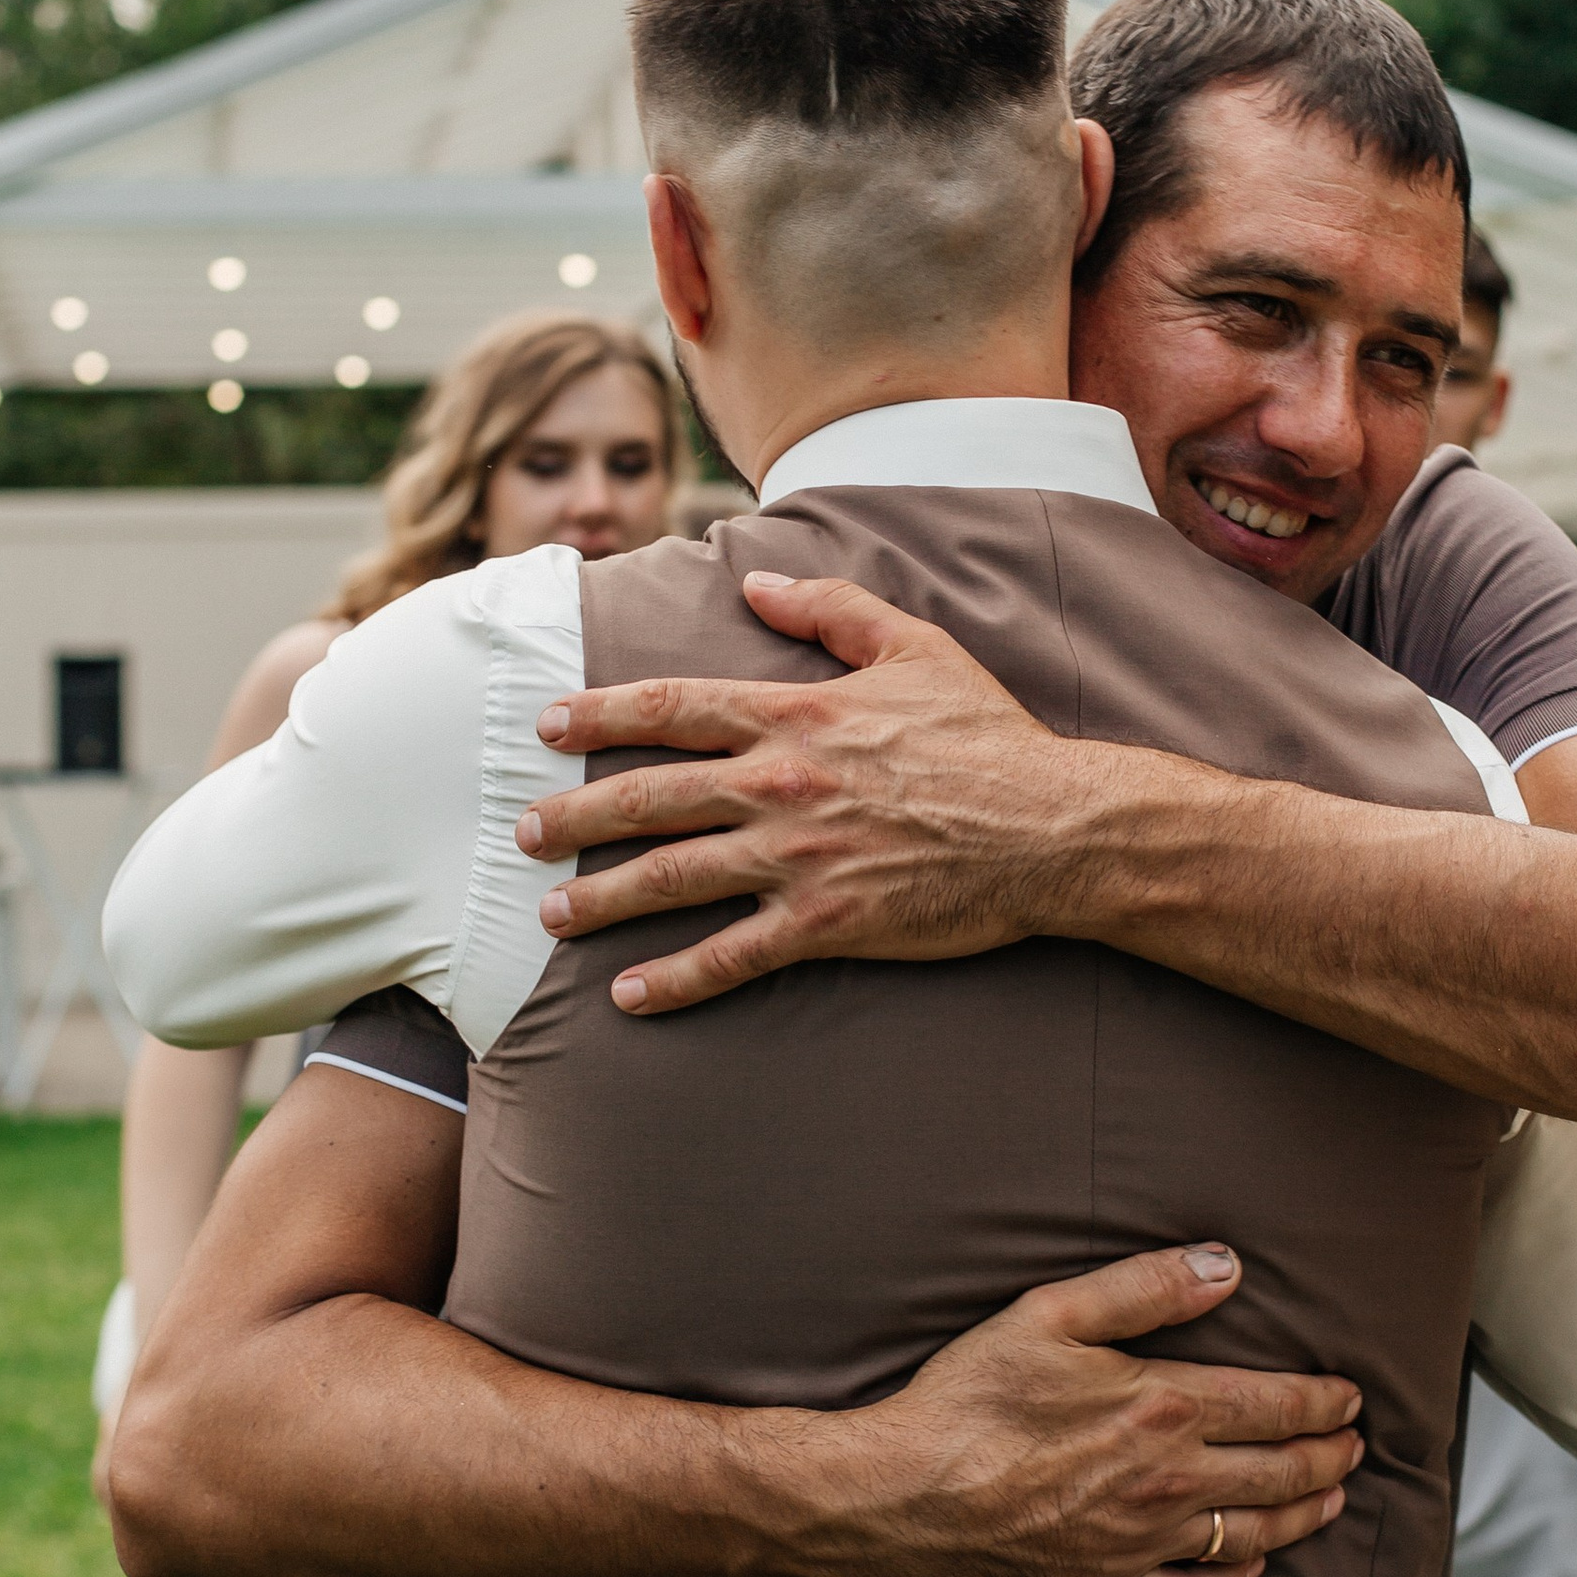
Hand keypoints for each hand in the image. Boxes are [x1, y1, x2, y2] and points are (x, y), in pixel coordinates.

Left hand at [516, 571, 1096, 1013]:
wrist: (1051, 827)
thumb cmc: (987, 735)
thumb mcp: (915, 646)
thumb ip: (830, 609)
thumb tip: (755, 580)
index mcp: (795, 716)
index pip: (670, 707)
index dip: (597, 715)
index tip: (546, 725)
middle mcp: (780, 786)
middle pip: (647, 798)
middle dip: (574, 816)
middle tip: (525, 834)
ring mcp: (797, 860)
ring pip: (671, 879)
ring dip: (601, 901)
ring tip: (551, 916)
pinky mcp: (825, 926)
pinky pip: (731, 957)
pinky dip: (675, 980)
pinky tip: (631, 996)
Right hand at [836, 1240, 1364, 1576]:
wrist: (910, 1493)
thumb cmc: (973, 1398)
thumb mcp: (1053, 1314)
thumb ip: (1146, 1287)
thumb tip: (1226, 1266)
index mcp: (1166, 1409)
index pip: (1276, 1406)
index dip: (1323, 1401)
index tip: (1349, 1396)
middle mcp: (1172, 1482)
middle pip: (1281, 1473)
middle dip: (1330, 1457)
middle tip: (1356, 1445)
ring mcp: (1145, 1542)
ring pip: (1254, 1534)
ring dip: (1304, 1514)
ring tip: (1331, 1498)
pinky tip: (1252, 1566)